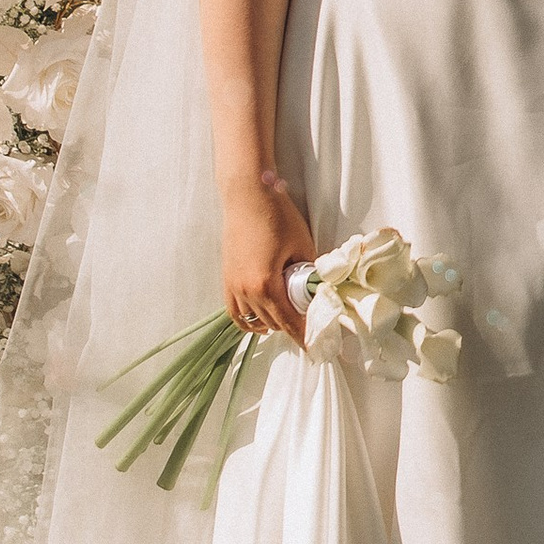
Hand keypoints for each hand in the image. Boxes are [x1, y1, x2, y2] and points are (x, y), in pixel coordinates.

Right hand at [222, 175, 315, 338]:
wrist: (247, 196)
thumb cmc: (277, 216)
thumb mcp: (303, 246)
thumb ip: (310, 273)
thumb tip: (318, 291)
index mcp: (266, 285)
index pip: (287, 322)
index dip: (302, 336)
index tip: (313, 348)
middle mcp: (245, 291)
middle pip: (271, 323)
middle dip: (290, 327)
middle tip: (308, 325)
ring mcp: (232, 286)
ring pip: (252, 321)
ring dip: (270, 324)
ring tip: (288, 320)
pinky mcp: (226, 278)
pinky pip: (235, 311)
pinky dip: (248, 320)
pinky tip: (261, 319)